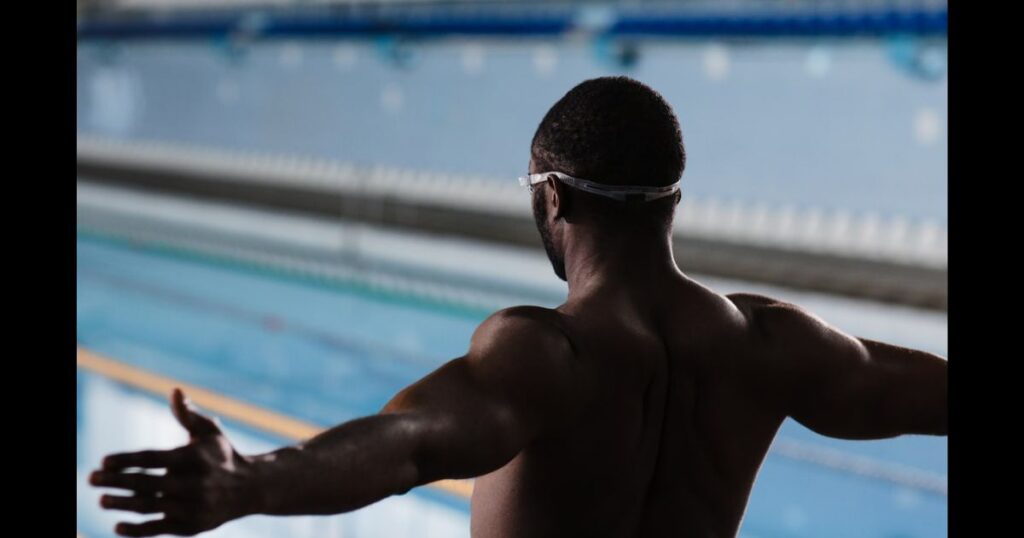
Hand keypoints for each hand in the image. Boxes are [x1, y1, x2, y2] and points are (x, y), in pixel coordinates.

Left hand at [90, 388, 258, 536]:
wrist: (251, 488)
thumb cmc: (222, 454)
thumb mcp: (209, 431)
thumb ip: (187, 413)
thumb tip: (174, 390)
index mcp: (194, 458)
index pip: (153, 459)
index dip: (127, 460)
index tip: (103, 461)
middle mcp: (195, 483)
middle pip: (148, 483)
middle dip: (117, 482)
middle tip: (91, 479)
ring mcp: (193, 506)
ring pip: (151, 507)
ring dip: (124, 504)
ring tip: (102, 500)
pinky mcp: (192, 526)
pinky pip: (159, 529)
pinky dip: (138, 529)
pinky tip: (118, 525)